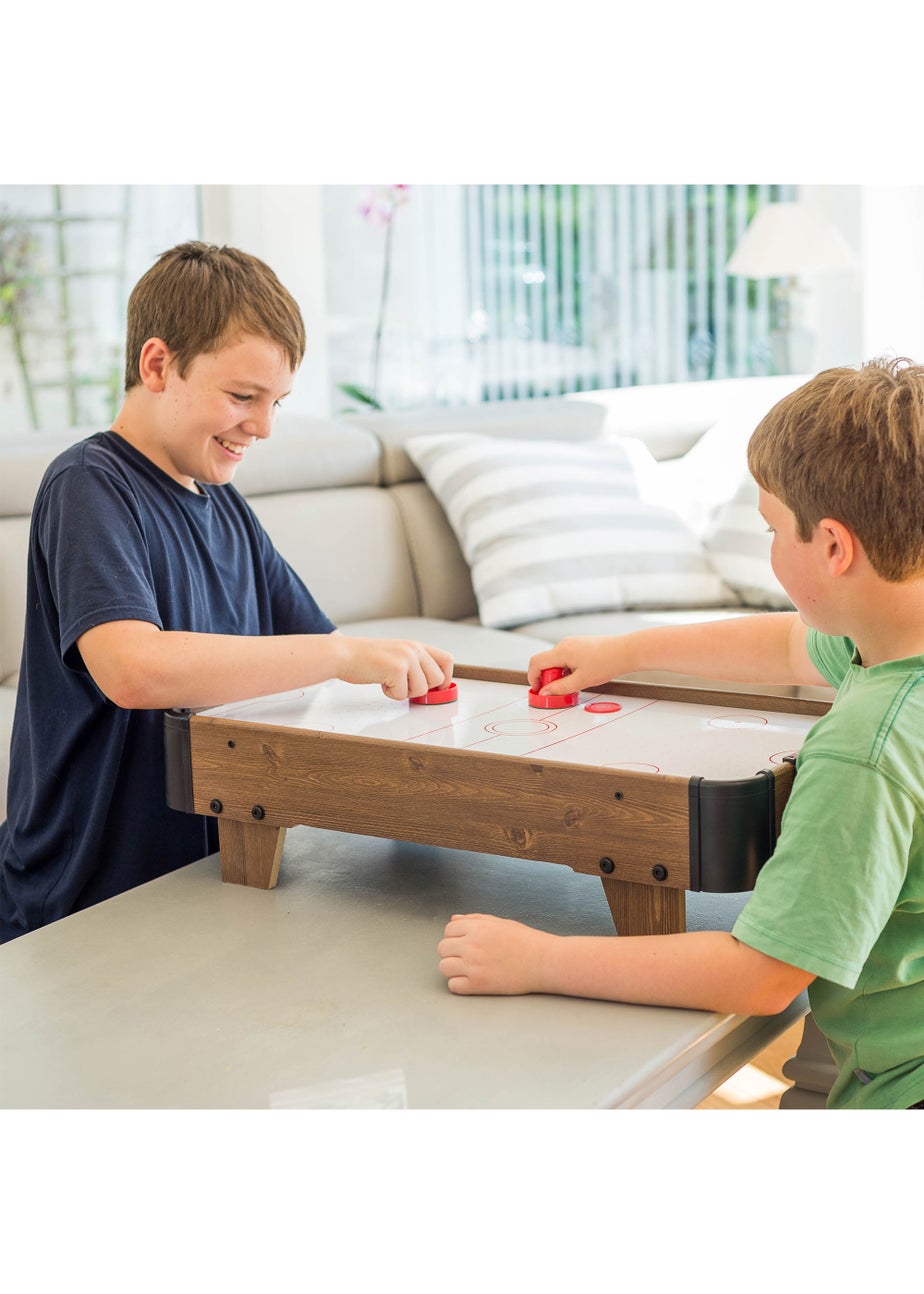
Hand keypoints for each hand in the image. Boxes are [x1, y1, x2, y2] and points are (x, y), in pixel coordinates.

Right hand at [336, 637, 453, 700]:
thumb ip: (415, 664)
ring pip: (421, 690)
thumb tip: (433, 684)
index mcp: (416, 645)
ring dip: (404, 692)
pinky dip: (391, 694)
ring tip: (388, 680)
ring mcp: (407, 658)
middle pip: (437, 680)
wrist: (343, 654)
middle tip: (402, 684)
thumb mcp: (396, 654)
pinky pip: (403, 695)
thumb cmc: (365, 657)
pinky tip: (380, 681)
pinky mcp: (397, 669)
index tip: (437, 687)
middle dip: (421, 689)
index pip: (447, 660)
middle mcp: (414, 649)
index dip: (445, 677)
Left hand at [437, 913, 555, 995]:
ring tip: (469, 969)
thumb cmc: (526, 941)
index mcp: (477, 927)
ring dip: (453, 969)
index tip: (466, 942)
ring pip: (444, 967)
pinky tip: (472, 981)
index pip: (448, 930)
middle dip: (452, 952)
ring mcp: (473, 966)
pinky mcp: (478, 985)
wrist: (544, 962)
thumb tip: (454, 919)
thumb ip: (475, 919)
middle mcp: (472, 945)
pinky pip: (453, 986)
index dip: (456, 936)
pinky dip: (459, 985)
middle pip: (442, 948)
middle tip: (468, 957)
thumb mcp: (500, 923)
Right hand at [527, 636, 623, 695]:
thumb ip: (560, 688)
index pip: (536, 663)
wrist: (626, 652)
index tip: (538, 690)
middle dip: (547, 677)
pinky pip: (565, 658)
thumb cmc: (607, 662)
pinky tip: (579, 676)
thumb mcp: (581, 681)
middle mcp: (564, 644)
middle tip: (558, 690)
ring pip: (555, 661)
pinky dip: (566, 669)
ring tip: (573, 683)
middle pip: (545, 662)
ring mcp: (572, 643)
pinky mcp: (579, 645)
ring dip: (558, 674)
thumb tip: (545, 692)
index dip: (533, 678)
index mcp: (561, 651)